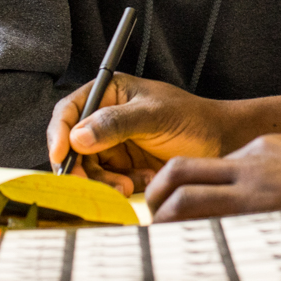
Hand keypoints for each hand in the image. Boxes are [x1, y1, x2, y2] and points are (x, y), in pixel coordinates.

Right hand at [47, 74, 229, 194]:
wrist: (221, 145)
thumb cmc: (192, 120)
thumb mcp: (153, 117)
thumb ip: (115, 123)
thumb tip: (77, 136)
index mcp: (110, 93)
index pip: (70, 110)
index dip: (59, 133)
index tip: (60, 156)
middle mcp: (106, 117)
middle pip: (73, 146)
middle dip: (82, 167)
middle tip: (89, 186)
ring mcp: (114, 144)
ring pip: (89, 169)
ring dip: (104, 182)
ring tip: (131, 186)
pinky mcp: (124, 167)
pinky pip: (108, 182)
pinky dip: (121, 186)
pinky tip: (146, 181)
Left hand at [145, 134, 280, 280]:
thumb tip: (258, 208)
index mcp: (268, 148)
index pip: (206, 165)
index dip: (186, 190)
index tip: (180, 210)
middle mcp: (253, 162)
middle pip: (179, 172)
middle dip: (157, 199)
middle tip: (156, 225)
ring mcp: (254, 190)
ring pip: (182, 201)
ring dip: (164, 225)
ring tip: (163, 250)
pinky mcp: (262, 220)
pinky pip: (210, 232)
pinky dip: (191, 247)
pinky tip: (190, 266)